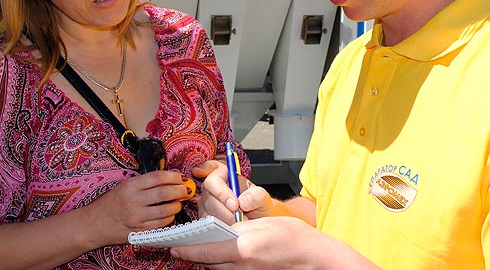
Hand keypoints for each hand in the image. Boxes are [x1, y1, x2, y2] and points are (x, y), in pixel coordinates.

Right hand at [82, 170, 191, 245]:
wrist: (93, 224)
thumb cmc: (110, 203)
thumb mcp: (124, 186)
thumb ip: (144, 183)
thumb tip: (168, 178)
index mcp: (130, 186)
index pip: (158, 177)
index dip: (173, 176)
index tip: (180, 177)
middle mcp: (133, 200)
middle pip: (164, 192)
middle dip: (180, 190)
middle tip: (186, 190)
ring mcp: (136, 217)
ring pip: (165, 210)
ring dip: (177, 206)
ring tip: (179, 203)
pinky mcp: (138, 231)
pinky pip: (160, 225)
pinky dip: (169, 219)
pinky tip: (170, 215)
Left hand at [170, 217, 378, 269]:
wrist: (315, 257)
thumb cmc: (294, 236)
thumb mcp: (263, 224)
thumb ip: (239, 228)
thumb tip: (220, 230)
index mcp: (243, 248)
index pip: (206, 251)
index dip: (187, 250)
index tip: (174, 248)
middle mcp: (243, 266)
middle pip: (209, 263)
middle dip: (196, 255)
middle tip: (183, 246)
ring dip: (209, 261)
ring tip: (200, 250)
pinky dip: (223, 266)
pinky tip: (223, 256)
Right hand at [192, 161, 274, 223]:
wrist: (256, 220)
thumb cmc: (257, 206)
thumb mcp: (262, 197)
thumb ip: (256, 196)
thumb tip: (242, 201)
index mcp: (226, 174)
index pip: (211, 167)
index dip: (205, 169)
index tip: (209, 178)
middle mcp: (214, 186)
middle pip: (209, 191)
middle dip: (224, 205)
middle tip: (238, 214)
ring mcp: (207, 201)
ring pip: (207, 208)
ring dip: (223, 217)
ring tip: (238, 222)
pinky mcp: (205, 215)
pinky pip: (207, 220)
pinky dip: (219, 225)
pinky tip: (230, 226)